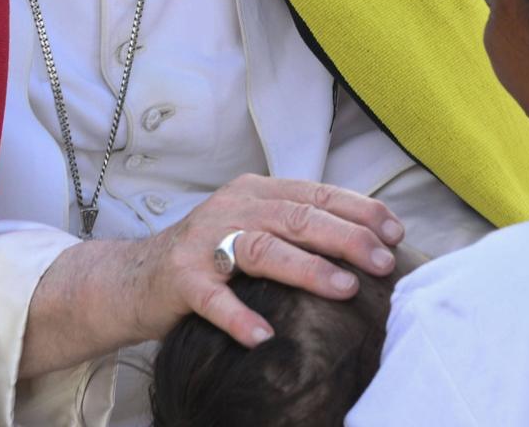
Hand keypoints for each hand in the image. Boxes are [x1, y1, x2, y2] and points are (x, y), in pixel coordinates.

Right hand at [20, 175, 403, 376]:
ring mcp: (204, 242)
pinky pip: (214, 299)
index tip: (395, 231)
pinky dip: (239, 317)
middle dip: (348, 238)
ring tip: (345, 288)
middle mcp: (233, 208)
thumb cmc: (209, 257)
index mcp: (257, 192)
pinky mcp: (180, 280)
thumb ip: (297, 227)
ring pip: (263, 249)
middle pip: (298, 217)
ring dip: (308, 269)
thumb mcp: (255, 229)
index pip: (317, 194)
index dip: (360, 210)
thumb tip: (367, 240)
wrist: (133, 278)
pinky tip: (264, 336)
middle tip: (383, 261)